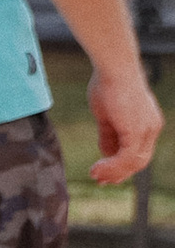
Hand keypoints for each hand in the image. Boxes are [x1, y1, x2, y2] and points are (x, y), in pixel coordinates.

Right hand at [89, 59, 164, 191]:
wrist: (114, 68)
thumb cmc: (108, 84)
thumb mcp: (106, 115)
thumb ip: (108, 135)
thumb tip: (106, 153)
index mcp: (147, 123)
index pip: (138, 151)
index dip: (122, 165)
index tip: (104, 172)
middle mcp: (152, 128)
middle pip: (139, 160)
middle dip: (119, 173)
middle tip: (100, 180)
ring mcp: (147, 130)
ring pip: (134, 162)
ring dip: (114, 172)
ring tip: (95, 174)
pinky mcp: (137, 131)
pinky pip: (126, 157)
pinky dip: (112, 166)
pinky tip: (97, 168)